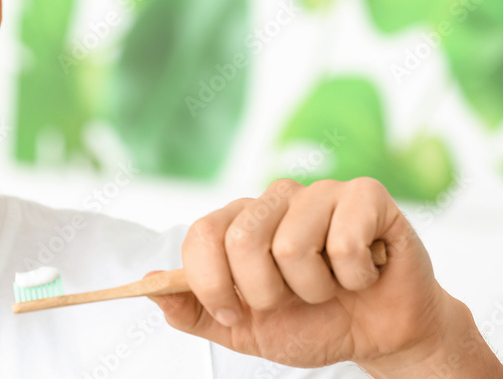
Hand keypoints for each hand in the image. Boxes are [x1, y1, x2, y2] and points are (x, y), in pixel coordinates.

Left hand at [148, 178, 501, 374]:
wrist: (382, 336)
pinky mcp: (365, 196)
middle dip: (267, 293)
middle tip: (293, 299)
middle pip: (243, 240)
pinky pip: (344, 241)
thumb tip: (146, 285)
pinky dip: (354, 277)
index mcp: (238, 224)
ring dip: (315, 289)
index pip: (201, 236)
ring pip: (292, 246)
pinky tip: (363, 273)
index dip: (212, 284)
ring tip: (331, 286)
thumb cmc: (313, 324)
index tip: (234, 313)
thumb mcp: (244, 330)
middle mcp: (273, 200)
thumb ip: (193, 311)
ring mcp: (319, 193)